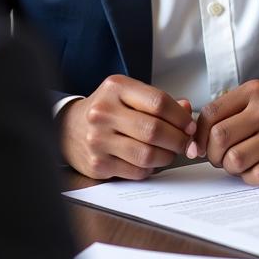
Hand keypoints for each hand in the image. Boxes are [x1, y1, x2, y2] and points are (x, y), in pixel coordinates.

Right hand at [59, 75, 195, 179]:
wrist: (68, 128)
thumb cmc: (106, 110)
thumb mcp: (129, 95)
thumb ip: (158, 101)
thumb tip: (187, 109)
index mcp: (115, 88)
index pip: (158, 102)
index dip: (180, 117)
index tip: (190, 125)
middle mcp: (103, 112)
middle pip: (154, 130)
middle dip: (178, 139)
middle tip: (187, 143)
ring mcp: (98, 139)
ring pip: (147, 154)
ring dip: (167, 156)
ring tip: (170, 152)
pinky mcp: (97, 163)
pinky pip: (136, 170)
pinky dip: (150, 168)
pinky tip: (149, 160)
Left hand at [190, 80, 258, 185]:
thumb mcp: (257, 100)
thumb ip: (227, 113)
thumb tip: (194, 143)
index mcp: (255, 91)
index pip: (211, 114)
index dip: (200, 135)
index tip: (202, 145)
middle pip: (220, 138)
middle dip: (213, 154)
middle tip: (220, 157)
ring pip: (235, 160)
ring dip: (231, 168)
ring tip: (240, 163)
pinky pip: (256, 176)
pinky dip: (250, 178)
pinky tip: (258, 168)